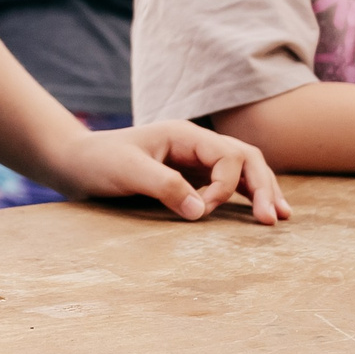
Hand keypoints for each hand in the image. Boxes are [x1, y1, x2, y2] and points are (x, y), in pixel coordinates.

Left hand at [57, 122, 290, 223]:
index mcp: (184, 135)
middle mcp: (194, 145)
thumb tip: (201, 211)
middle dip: (263, 186)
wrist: (75, 164)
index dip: (224, 185)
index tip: (203, 209)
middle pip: (245, 158)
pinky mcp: (189, 178)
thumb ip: (163, 186)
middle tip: (273, 218)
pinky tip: (258, 212)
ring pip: (242, 170)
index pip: (227, 156)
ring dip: (262, 191)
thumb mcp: (126, 171)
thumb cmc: (97, 162)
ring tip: (280, 217)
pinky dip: (245, 197)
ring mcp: (194, 160)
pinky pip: (227, 184)